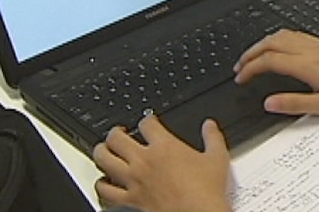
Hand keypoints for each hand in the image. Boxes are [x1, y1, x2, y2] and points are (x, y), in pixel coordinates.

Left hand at [93, 116, 231, 211]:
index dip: (146, 119)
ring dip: (101, 152)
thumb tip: (210, 125)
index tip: (149, 122)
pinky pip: (106, 190)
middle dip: (115, 132)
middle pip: (116, 138)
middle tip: (118, 132)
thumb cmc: (206, 190)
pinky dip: (101, 184)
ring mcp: (134, 180)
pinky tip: (104, 182)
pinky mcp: (130, 199)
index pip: (146, 124)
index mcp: (164, 146)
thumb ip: (212, 137)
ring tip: (104, 150)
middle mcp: (144, 160)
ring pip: (104, 160)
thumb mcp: (216, 157)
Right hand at [234, 29, 318, 114]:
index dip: (250, 68)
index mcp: (307, 64)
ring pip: (281, 35)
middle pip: (271, 42)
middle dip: (250, 53)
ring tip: (252, 56)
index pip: (269, 60)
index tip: (241, 78)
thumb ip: (295, 104)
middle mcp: (310, 49)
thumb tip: (270, 103)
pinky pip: (293, 34)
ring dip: (262, 43)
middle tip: (239, 67)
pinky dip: (276, 39)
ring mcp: (317, 44)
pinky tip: (277, 47)